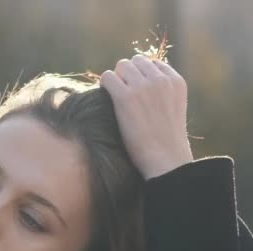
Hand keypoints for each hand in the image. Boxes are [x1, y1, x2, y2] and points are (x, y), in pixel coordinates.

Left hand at [100, 55, 193, 179]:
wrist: (164, 158)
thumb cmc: (165, 140)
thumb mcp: (172, 109)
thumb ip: (162, 92)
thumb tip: (140, 83)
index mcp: (176, 81)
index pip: (153, 63)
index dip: (141, 76)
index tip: (135, 90)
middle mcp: (161, 80)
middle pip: (136, 61)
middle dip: (127, 74)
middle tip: (122, 93)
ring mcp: (143, 86)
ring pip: (121, 66)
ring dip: (116, 78)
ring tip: (114, 96)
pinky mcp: (125, 97)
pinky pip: (107, 77)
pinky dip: (104, 84)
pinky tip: (105, 97)